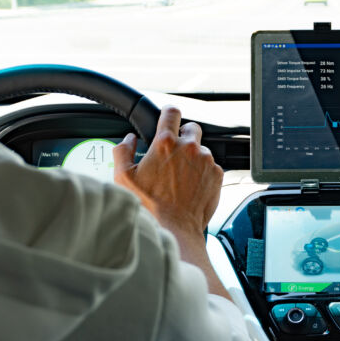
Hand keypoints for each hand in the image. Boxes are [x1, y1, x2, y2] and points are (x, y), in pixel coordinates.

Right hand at [113, 106, 223, 244]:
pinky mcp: (217, 174)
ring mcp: (206, 160)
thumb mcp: (123, 177)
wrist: (174, 228)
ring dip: (193, 157)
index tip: (168, 117)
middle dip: (183, 136)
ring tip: (181, 176)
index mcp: (165, 143)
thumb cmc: (148, 206)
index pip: (171, 111)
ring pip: (202, 149)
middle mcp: (189, 148)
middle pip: (191, 128)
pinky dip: (203, 172)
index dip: (168, 113)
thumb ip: (122, 151)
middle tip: (174, 153)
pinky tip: (191, 186)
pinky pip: (211, 166)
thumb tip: (128, 139)